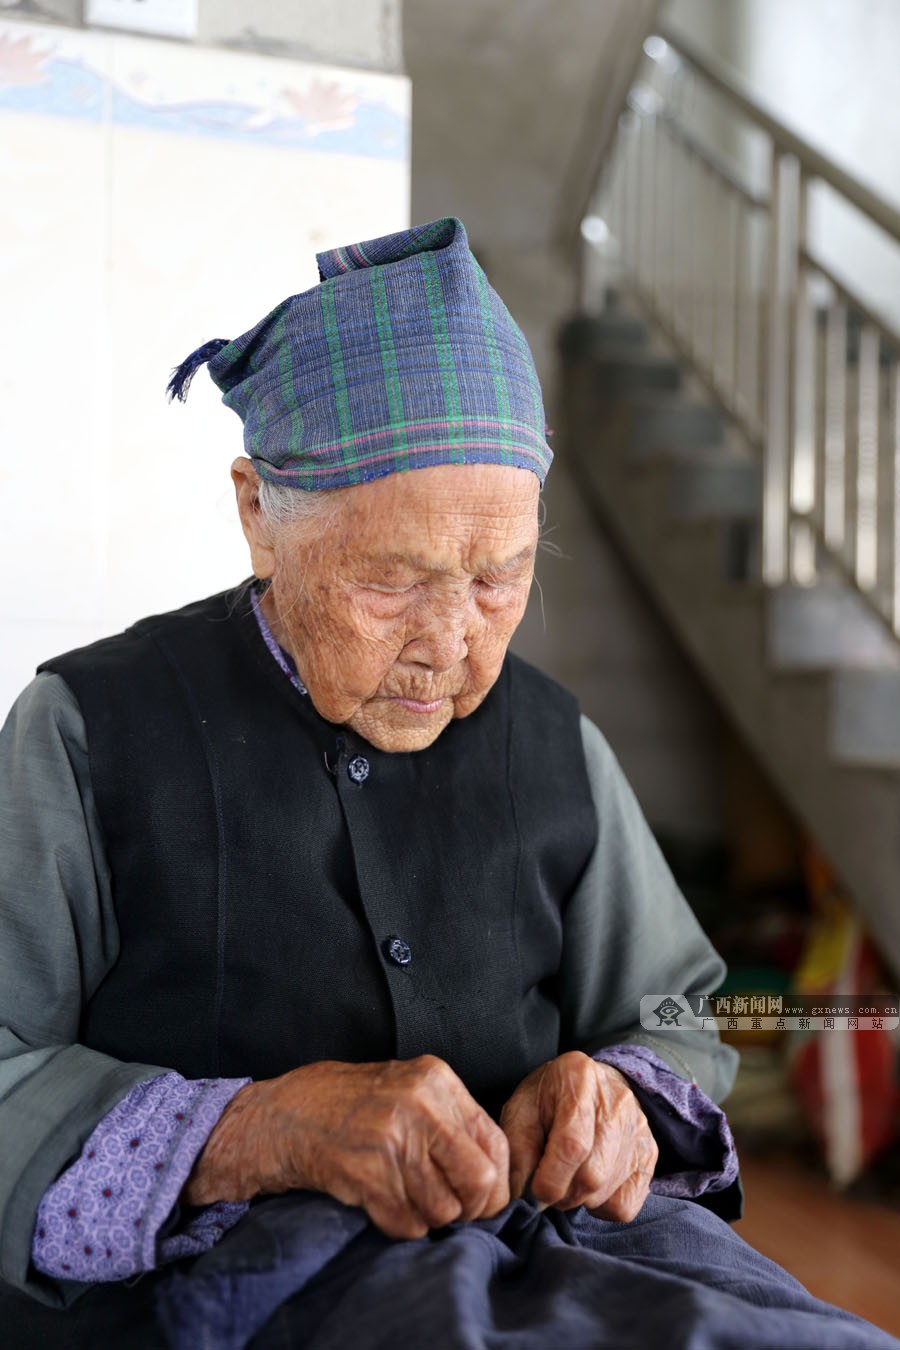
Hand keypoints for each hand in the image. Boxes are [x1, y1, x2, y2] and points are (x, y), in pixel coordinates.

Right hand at [182, 1055, 509, 1239]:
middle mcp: (419, 1106)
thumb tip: (495, 1178)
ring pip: (443, 1209)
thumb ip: (452, 1122)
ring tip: (404, 1195)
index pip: (495, 1144)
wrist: (286, 1115)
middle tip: (451, 1208)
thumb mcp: (410, 1091)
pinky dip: (401, 1225)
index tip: (484, 1198)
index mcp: (436, 1080)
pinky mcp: (367, 1175)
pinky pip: (408, 1225)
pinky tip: (382, 1202)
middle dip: (470, 1207)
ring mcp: (392, 1140)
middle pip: (478, 1181)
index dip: (495, 1183)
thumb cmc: (354, 1105)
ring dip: (428, 1216)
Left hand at [500, 1051, 657, 1220]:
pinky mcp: (649, 1153)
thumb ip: (517, 1148)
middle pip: (593, 1174)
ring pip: (608, 1192)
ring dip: (580, 1199)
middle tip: (549, 1185)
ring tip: (568, 1179)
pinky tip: (591, 1186)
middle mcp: (617, 1101)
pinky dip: (603, 1207)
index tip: (535, 1191)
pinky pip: (626, 1204)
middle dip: (563, 1193)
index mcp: (579, 1078)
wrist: (589, 1083)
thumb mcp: (521, 1109)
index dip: (550, 1179)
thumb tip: (522, 1196)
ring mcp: (639, 1127)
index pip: (572, 1144)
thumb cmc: (548, 1098)